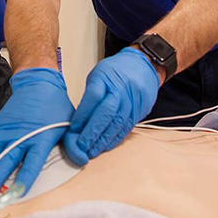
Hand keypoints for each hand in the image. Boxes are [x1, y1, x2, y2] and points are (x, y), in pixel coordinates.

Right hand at [0, 68, 73, 200]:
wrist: (38, 83)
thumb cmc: (55, 107)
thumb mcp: (71, 124)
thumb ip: (74, 144)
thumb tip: (83, 159)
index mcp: (40, 138)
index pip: (32, 161)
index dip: (24, 177)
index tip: (17, 192)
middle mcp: (20, 135)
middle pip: (5, 160)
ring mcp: (6, 131)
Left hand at [62, 47, 159, 165]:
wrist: (143, 66)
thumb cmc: (116, 71)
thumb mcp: (98, 75)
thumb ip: (89, 96)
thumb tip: (78, 121)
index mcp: (106, 77)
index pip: (93, 97)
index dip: (82, 114)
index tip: (73, 128)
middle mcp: (120, 89)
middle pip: (106, 113)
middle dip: (92, 132)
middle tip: (81, 146)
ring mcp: (132, 101)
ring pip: (117, 124)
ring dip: (103, 141)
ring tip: (91, 151)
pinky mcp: (139, 111)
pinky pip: (126, 128)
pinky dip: (114, 139)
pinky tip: (105, 146)